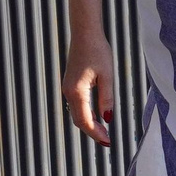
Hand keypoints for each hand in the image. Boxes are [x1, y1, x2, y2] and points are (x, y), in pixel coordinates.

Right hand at [63, 30, 117, 145]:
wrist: (85, 33)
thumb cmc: (98, 51)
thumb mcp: (107, 76)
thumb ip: (107, 98)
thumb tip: (107, 118)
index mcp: (77, 91)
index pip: (85, 120)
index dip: (96, 133)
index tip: (108, 141)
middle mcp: (68, 92)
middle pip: (78, 120)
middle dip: (92, 132)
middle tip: (107, 140)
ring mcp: (67, 88)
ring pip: (76, 114)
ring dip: (88, 124)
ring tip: (103, 131)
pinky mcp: (70, 84)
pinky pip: (76, 105)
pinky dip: (85, 114)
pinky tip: (97, 116)